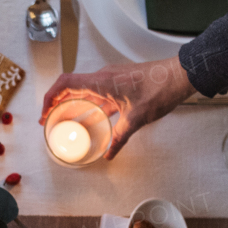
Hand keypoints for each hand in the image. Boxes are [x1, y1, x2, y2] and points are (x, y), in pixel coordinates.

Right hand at [40, 56, 194, 158]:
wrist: (182, 74)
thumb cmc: (160, 89)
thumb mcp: (137, 118)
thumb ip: (120, 137)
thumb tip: (109, 153)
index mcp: (102, 81)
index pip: (65, 84)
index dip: (50, 97)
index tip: (45, 112)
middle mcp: (104, 77)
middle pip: (71, 87)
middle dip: (57, 102)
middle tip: (49, 119)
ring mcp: (112, 78)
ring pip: (85, 90)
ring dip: (73, 103)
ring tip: (66, 118)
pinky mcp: (121, 82)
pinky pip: (98, 92)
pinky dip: (90, 103)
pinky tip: (92, 117)